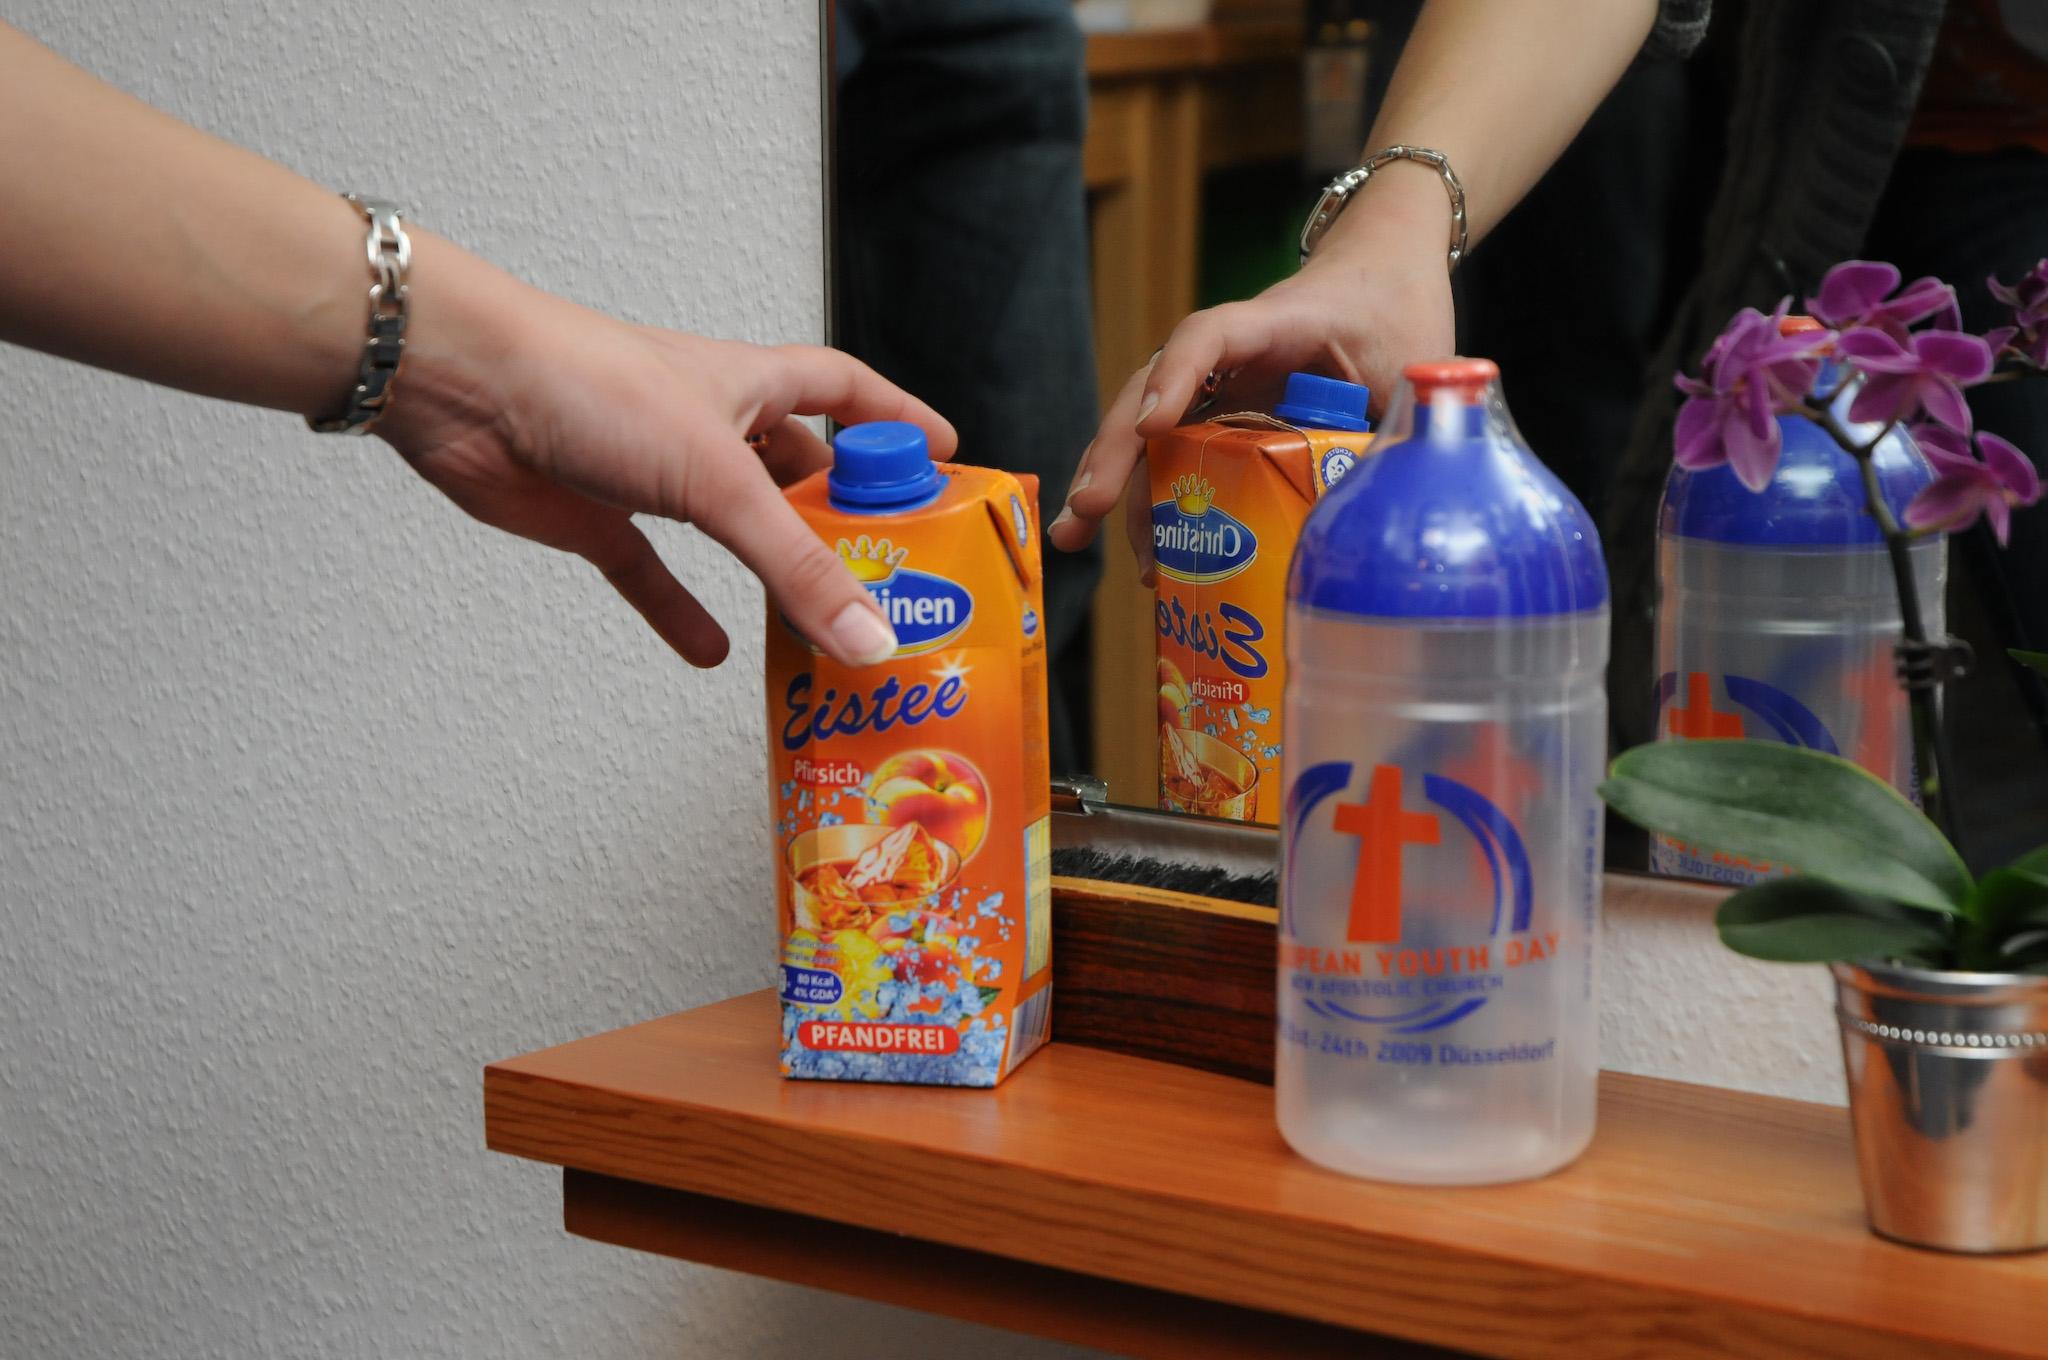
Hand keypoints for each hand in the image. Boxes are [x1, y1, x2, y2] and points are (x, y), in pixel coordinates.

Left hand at [377, 259, 955, 669]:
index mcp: (749, 385)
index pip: (845, 390)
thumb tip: (869, 638)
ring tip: (822, 620)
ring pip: (732, 526)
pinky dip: (683, 610)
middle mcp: (708, 423)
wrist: (463, 386)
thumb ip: (795, 566)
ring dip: (772, 569)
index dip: (895, 417)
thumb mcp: (718, 481)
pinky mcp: (599, 514)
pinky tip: (714, 653)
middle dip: (842, 513)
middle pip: (797, 467)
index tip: (943, 453)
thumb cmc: (589, 385)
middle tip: (893, 568)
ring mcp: (653, 471)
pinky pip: (654, 572)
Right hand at [1046, 185, 1452, 579]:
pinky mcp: (1224, 414)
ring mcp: (1220, 385)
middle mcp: (1231, 354)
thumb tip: (1392, 509)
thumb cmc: (1400, 307)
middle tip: (1084, 509)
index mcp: (1276, 322)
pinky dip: (1151, 499)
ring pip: (1151, 430)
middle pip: (1151, 392)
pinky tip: (1141, 555)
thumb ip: (1412, 420)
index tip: (1150, 428)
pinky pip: (1176, 454)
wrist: (1384, 274)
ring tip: (1075, 539)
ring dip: (1114, 485)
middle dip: (1111, 452)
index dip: (1176, 378)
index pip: (1210, 336)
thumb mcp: (1421, 359)